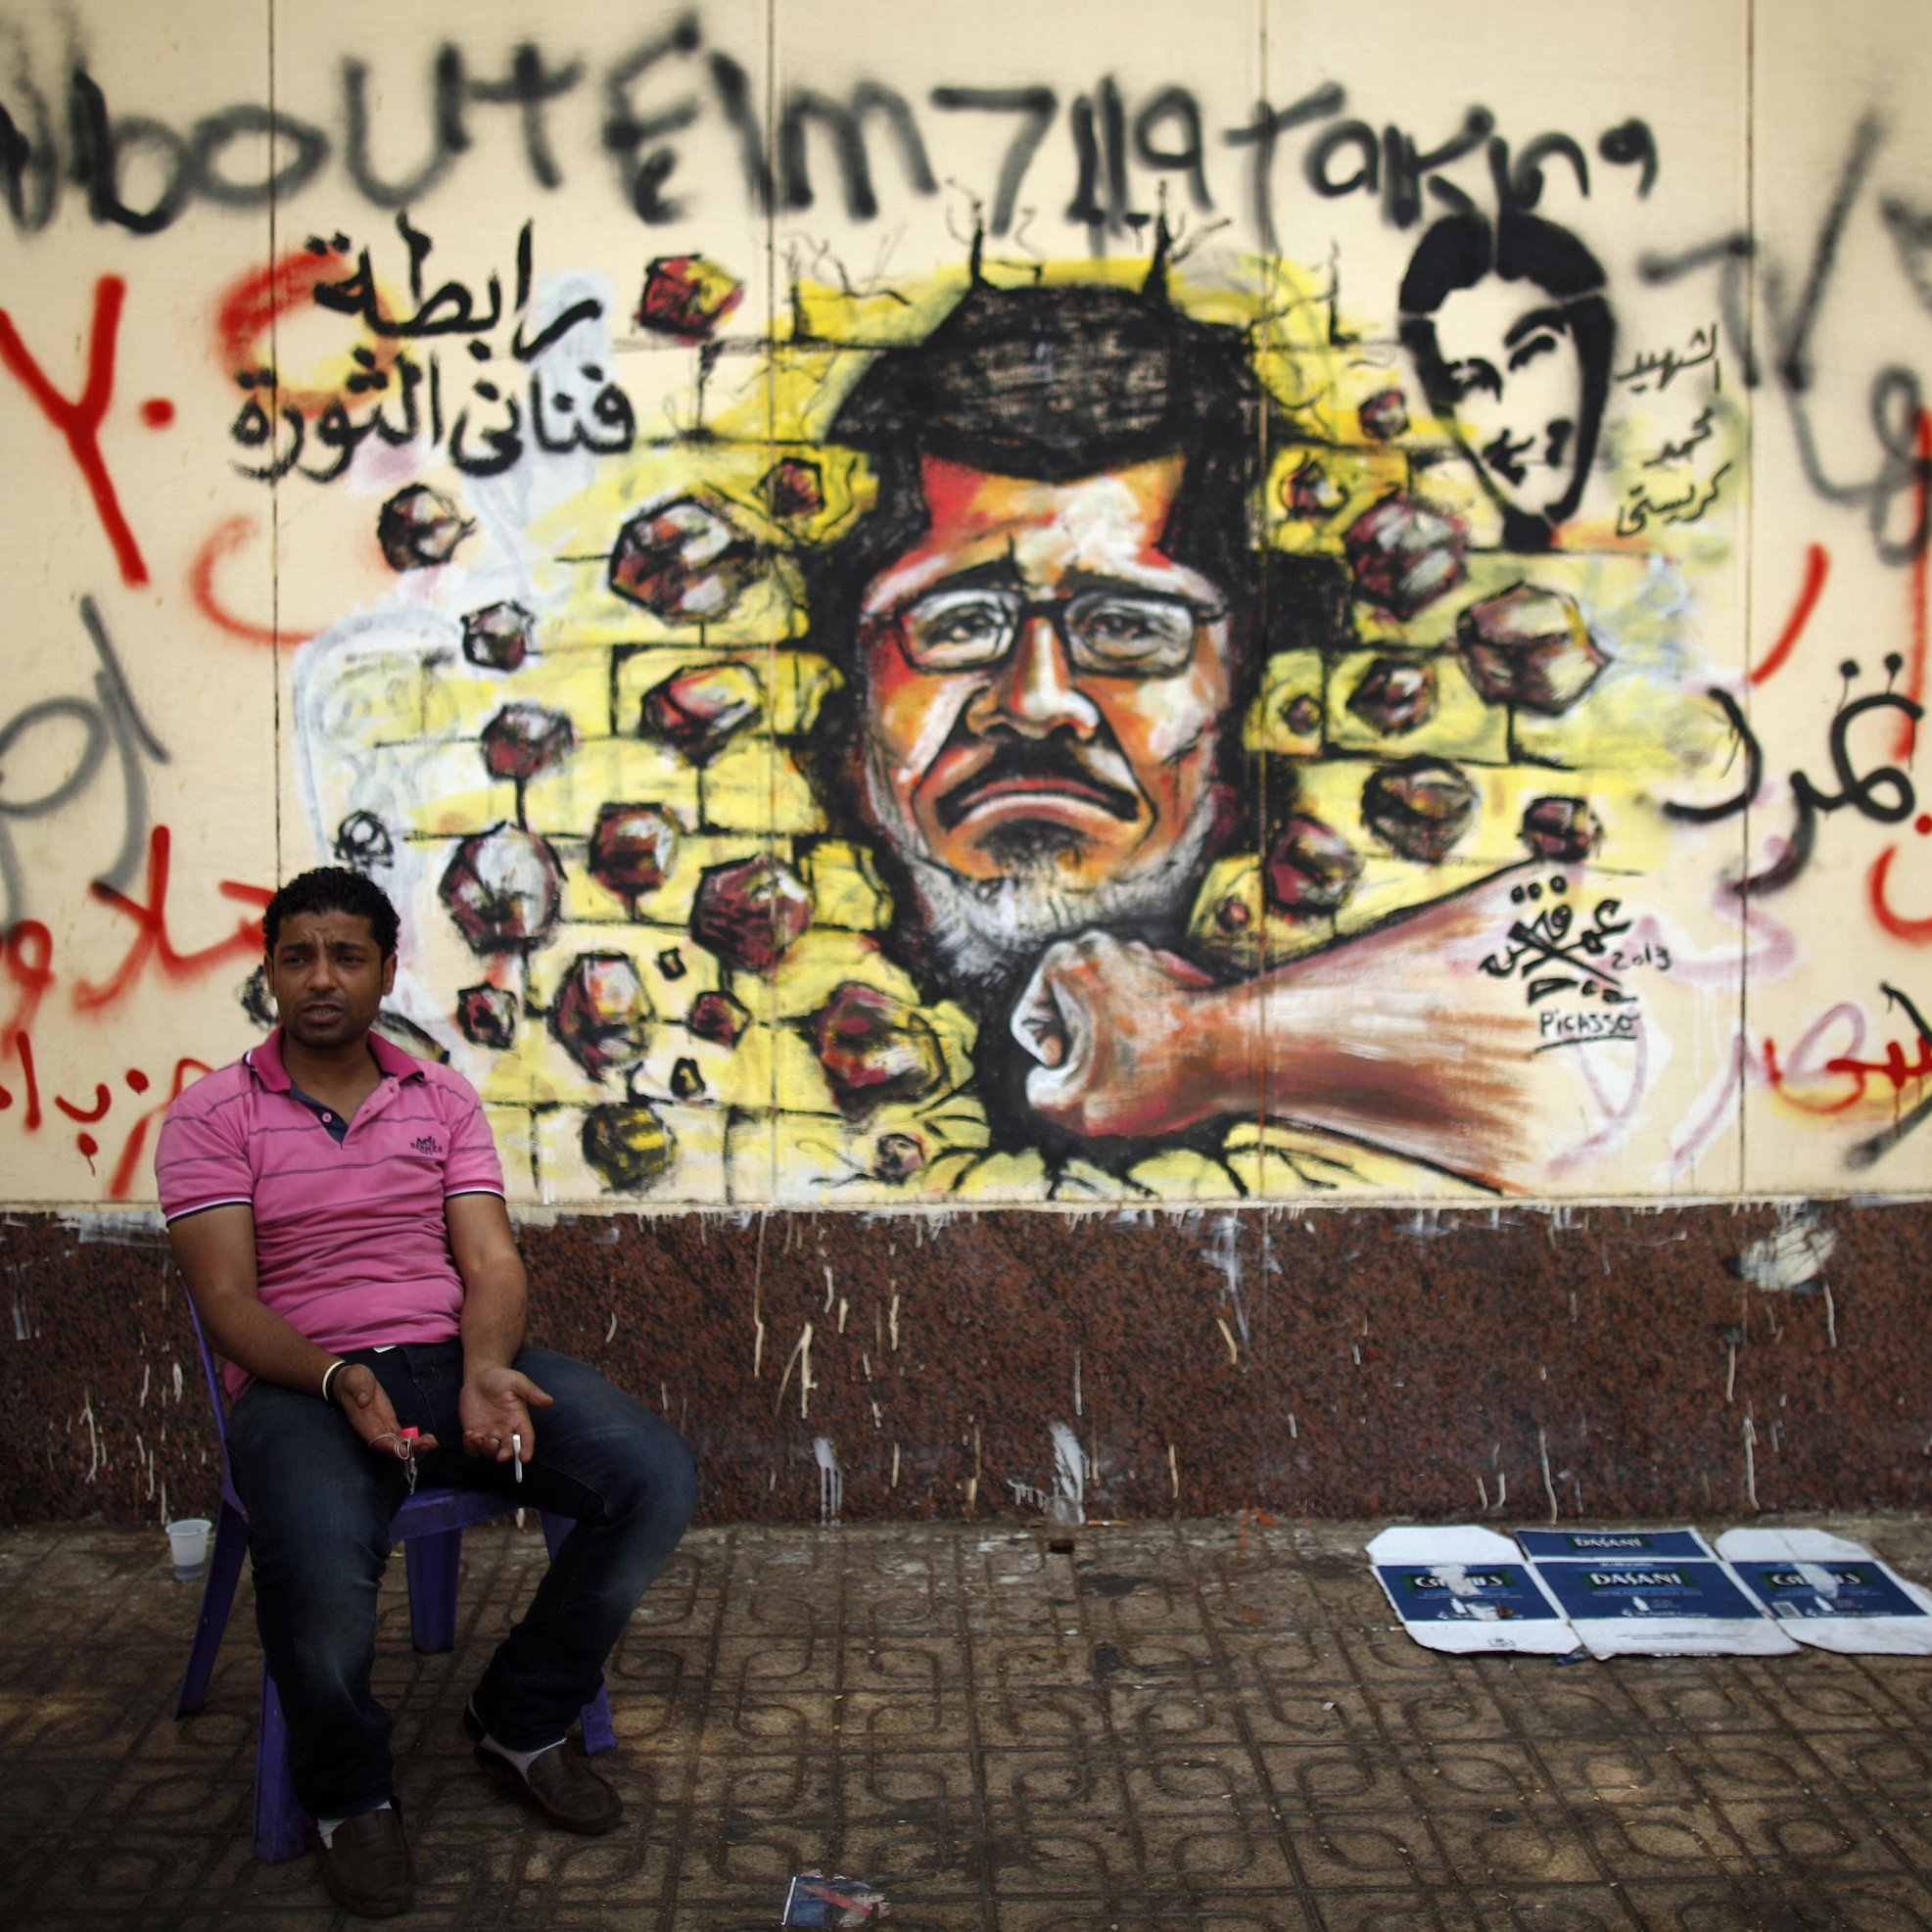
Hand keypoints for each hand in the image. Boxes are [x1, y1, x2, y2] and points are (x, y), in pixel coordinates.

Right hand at [332, 1363, 439, 1459]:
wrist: (350, 1380)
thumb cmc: (351, 1380)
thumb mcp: (354, 1380)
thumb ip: (359, 1390)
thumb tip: (363, 1400)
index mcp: (364, 1422)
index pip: (378, 1441)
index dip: (392, 1447)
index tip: (407, 1449)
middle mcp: (374, 1429)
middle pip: (392, 1447)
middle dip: (410, 1448)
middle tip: (430, 1443)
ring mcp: (382, 1426)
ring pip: (398, 1443)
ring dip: (415, 1446)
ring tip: (433, 1442)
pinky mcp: (389, 1421)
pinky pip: (401, 1435)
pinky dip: (414, 1439)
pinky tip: (428, 1439)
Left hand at [460, 1364, 554, 1465]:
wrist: (479, 1377)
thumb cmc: (501, 1377)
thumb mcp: (517, 1381)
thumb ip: (531, 1392)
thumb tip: (549, 1401)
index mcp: (519, 1420)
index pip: (526, 1438)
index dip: (527, 1449)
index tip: (525, 1458)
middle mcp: (506, 1430)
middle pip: (508, 1449)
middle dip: (506, 1454)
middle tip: (501, 1456)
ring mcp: (490, 1434)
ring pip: (490, 1451)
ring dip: (485, 1448)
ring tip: (476, 1435)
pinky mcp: (475, 1434)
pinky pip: (473, 1449)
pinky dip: (471, 1447)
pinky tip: (469, 1434)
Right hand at [1010, 931, 1230, 1138]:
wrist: (1238, 1054)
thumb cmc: (1152, 1076)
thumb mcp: (1068, 1104)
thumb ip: (1038, 1092)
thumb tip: (1052, 1078)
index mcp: (1063, 960)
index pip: (1027, 1023)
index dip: (1053, 1064)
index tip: (1092, 1069)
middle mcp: (1100, 944)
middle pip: (1067, 1020)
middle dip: (1085, 1055)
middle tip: (1120, 1075)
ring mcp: (1140, 955)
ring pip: (1103, 1021)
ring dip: (1116, 1051)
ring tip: (1147, 1069)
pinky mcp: (1172, 975)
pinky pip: (1137, 1019)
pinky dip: (1147, 1043)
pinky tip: (1170, 1060)